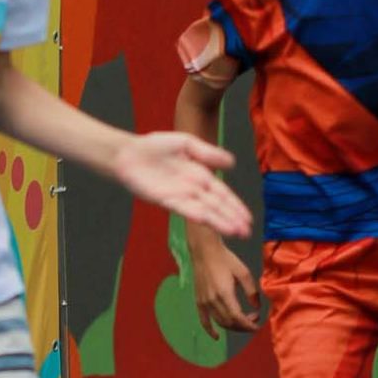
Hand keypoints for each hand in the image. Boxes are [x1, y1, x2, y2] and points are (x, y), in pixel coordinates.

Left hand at [108, 130, 251, 238]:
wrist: (129, 152)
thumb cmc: (155, 146)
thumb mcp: (187, 144)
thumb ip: (208, 153)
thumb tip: (232, 163)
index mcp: (200, 176)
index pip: (222, 194)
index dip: (235, 206)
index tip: (248, 219)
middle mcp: (192, 189)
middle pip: (216, 206)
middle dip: (232, 219)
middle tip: (246, 233)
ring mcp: (179, 195)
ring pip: (203, 211)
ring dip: (219, 222)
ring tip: (234, 232)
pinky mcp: (164, 199)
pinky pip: (183, 207)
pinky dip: (195, 213)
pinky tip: (206, 219)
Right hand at [189, 236, 262, 336]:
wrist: (204, 251)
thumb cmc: (226, 259)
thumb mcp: (244, 272)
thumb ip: (252, 291)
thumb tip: (257, 307)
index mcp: (225, 293)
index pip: (238, 318)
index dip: (249, 325)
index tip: (258, 325)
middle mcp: (213, 300)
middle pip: (230, 322)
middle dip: (244, 325)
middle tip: (254, 318)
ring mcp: (204, 302)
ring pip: (220, 322)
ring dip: (233, 326)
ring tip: (243, 321)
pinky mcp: (199, 301)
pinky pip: (204, 320)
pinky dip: (210, 330)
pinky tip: (217, 337)